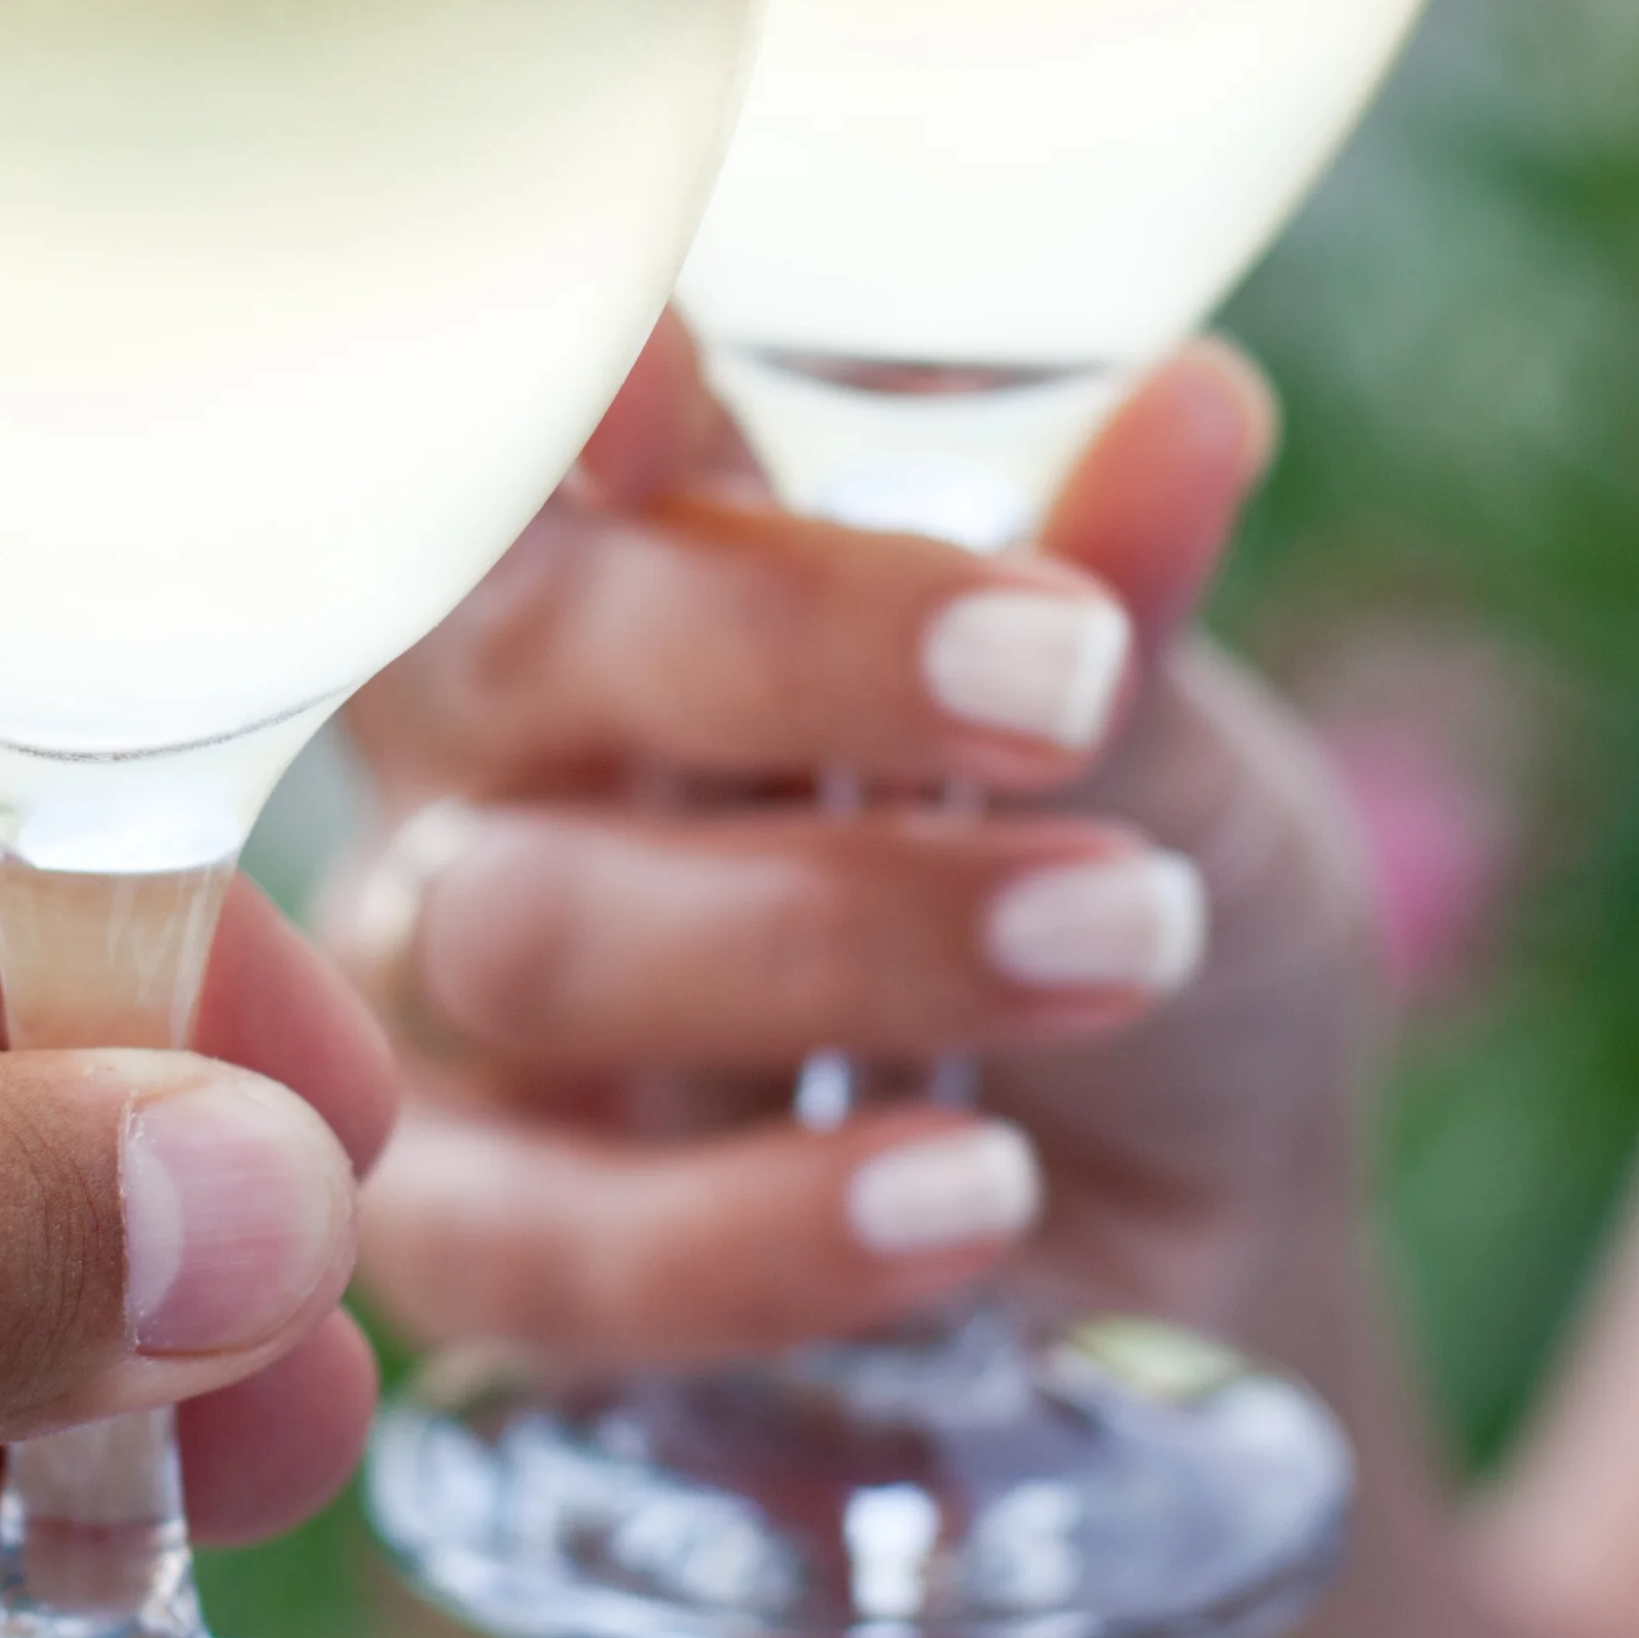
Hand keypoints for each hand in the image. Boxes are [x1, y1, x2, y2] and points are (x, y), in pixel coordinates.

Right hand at [334, 327, 1386, 1366]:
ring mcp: (448, 995)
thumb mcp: (1173, 756)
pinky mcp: (466, 1237)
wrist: (1190, 1246)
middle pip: (512, 651)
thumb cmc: (1131, 917)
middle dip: (789, 652)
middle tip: (1072, 691)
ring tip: (1118, 948)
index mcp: (639, 557)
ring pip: (522, 938)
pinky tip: (971, 1202)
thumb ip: (1119, 600)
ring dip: (836, 942)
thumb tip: (1185, 407)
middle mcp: (499, 750)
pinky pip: (527, 1239)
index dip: (554, 391)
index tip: (670, 394)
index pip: (534, 427)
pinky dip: (754, 1229)